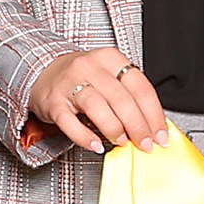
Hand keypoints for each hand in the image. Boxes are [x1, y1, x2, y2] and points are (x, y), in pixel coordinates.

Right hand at [30, 48, 169, 153]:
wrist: (43, 72)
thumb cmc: (82, 78)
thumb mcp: (109, 77)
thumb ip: (130, 97)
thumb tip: (153, 126)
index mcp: (110, 59)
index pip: (140, 87)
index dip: (153, 114)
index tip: (159, 134)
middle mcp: (90, 67)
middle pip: (121, 98)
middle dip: (137, 126)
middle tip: (144, 143)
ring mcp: (69, 83)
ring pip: (97, 106)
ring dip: (114, 129)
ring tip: (121, 141)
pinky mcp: (53, 102)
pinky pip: (69, 122)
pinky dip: (84, 137)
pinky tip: (95, 145)